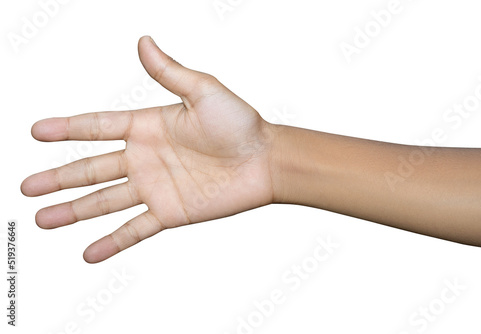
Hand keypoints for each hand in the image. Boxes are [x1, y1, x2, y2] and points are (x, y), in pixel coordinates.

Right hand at [21, 36, 276, 262]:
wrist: (266, 161)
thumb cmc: (240, 123)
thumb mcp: (203, 91)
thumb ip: (170, 72)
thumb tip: (143, 41)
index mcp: (148, 126)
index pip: (98, 127)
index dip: (67, 128)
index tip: (36, 132)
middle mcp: (146, 158)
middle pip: (92, 168)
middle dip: (58, 178)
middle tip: (28, 187)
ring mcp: (156, 187)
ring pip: (105, 201)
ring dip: (74, 211)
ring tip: (43, 219)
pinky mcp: (170, 212)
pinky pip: (135, 229)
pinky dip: (112, 242)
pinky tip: (89, 254)